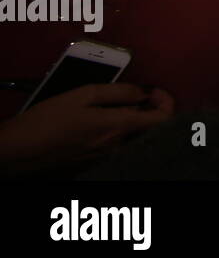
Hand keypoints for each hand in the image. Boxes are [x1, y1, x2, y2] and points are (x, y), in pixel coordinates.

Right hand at [0, 84, 173, 174]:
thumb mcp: (82, 95)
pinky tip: (102, 126)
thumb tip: (142, 91)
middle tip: (138, 98)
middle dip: (151, 112)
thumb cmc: (45, 121)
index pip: (163, 119)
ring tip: (118, 109)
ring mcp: (105, 159)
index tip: (154, 92)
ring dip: (134, 124)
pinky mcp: (92, 166)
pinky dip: (118, 136)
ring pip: (133, 140)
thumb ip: (118, 92)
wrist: (15, 153)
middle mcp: (116, 147)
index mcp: (117, 127)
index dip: (166, 101)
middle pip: (151, 131)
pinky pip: (117, 150)